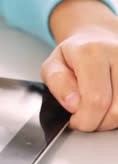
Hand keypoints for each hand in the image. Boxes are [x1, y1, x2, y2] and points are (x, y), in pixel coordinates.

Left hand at [43, 0, 117, 131]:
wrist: (97, 40)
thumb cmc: (73, 56)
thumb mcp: (53, 66)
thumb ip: (58, 84)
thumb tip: (73, 104)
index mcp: (91, 52)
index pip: (95, 99)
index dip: (85, 119)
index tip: (76, 120)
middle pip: (116, 111)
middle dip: (98, 123)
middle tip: (85, 116)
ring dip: (111, 121)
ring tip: (98, 111)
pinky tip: (110, 106)